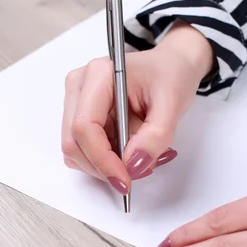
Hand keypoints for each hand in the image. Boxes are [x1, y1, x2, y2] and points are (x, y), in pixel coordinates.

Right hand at [61, 20, 213, 193]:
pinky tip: (131, 151)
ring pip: (76, 151)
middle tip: (138, 171)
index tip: (125, 179)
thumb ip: (155, 136)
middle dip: (104, 167)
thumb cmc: (170, 75)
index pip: (84, 126)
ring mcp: (78, 102)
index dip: (102, 160)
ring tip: (142, 157)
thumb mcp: (173, 104)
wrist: (172, 67)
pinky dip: (107, 161)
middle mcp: (80, 86)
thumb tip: (133, 165)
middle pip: (74, 143)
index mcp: (99, 74)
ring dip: (106, 166)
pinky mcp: (83, 117)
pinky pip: (85, 151)